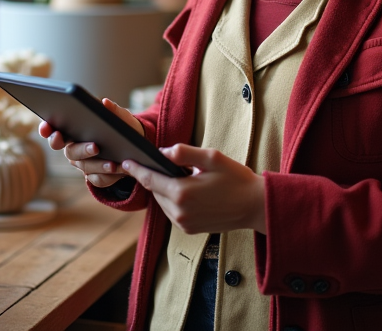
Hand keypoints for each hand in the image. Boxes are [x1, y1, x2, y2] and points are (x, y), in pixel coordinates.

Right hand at [37, 97, 144, 187]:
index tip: (47, 129)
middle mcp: (74, 148)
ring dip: (99, 165)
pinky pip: (98, 179)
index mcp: (74, 130)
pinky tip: (118, 170)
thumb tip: (105, 102)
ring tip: (112, 163)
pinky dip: (109, 175)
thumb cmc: (123, 127)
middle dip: (82, 149)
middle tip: (95, 147)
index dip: (47, 129)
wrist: (135, 148)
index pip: (54, 129)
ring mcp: (83, 164)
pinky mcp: (95, 176)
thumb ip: (114, 110)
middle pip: (70, 151)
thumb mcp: (121, 117)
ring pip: (85, 166)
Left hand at [122, 144, 266, 234]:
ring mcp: (183, 224)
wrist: (255, 206)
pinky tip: (185, 191)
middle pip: (155, 191)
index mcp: (182, 192)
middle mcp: (179, 212)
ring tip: (178, 177)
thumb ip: (185, 153)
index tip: (126, 161)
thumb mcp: (212, 158)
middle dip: (155, 177)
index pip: (149, 180)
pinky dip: (173, 201)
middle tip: (160, 164)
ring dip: (164, 190)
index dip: (136, 169)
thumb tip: (164, 152)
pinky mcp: (189, 230)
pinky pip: (172, 212)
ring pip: (162, 202)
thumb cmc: (236, 179)